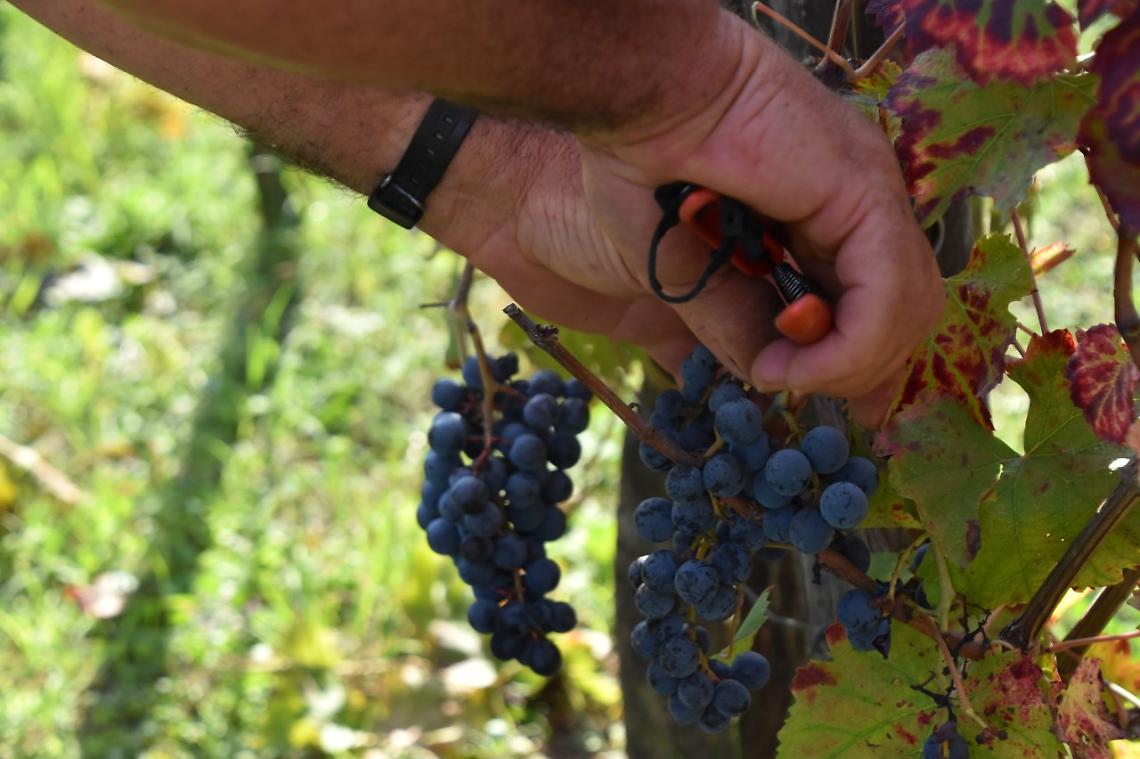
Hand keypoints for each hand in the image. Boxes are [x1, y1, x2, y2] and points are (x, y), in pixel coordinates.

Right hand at [573, 11, 944, 405]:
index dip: (857, 361)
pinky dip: (847, 348)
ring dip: (847, 366)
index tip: (808, 392)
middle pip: (905, 311)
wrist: (633, 100)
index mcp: (824, 209)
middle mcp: (860, 201)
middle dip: (856, 370)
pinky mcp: (863, 190)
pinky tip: (793, 363)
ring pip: (910, 311)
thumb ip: (737, 322)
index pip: (881, 301)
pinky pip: (888, 296)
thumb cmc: (641, 169)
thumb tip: (771, 375)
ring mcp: (870, 191)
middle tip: (790, 382)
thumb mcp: (689, 272)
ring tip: (783, 372)